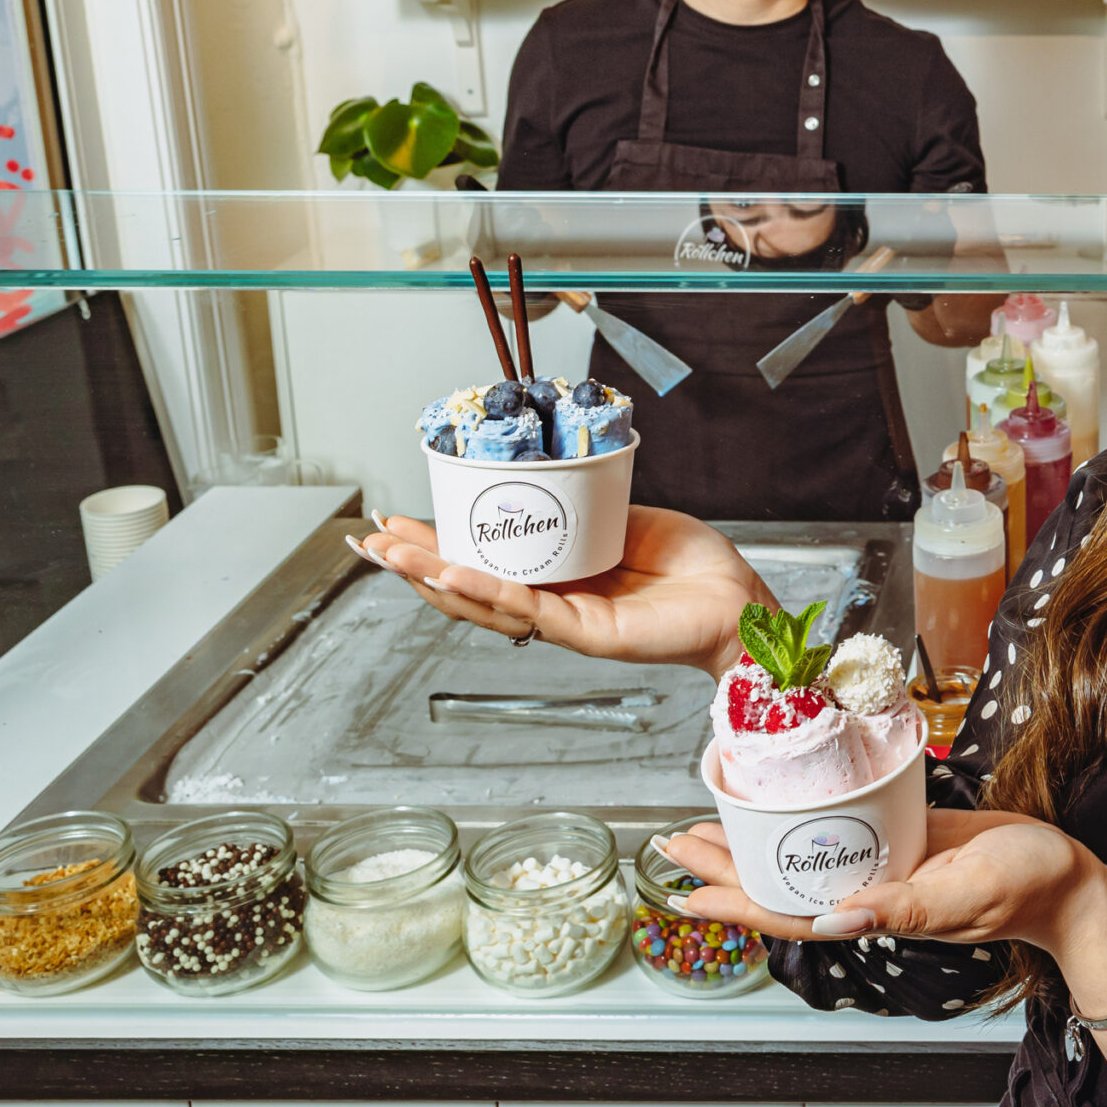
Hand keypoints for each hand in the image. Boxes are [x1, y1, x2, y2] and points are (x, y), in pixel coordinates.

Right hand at [355, 506, 774, 675]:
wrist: (738, 599)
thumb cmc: (694, 567)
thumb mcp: (624, 517)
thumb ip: (581, 507)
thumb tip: (543, 476)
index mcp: (559, 573)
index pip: (485, 559)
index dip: (439, 542)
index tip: (398, 522)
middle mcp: (553, 599)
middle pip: (469, 585)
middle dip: (414, 563)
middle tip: (368, 541)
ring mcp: (564, 618)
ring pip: (483, 601)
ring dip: (432, 576)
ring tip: (389, 555)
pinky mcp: (585, 630)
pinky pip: (525, 608)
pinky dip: (483, 589)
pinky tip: (448, 572)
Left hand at [661, 809, 1098, 945]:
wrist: (1066, 872)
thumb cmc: (1027, 887)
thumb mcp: (967, 894)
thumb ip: (906, 908)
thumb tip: (837, 917)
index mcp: (876, 913)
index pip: (788, 914)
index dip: (734, 905)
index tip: (684, 894)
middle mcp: (870, 892)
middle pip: (782, 882)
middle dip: (727, 866)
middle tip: (677, 839)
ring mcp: (884, 864)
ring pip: (803, 854)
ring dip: (756, 840)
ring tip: (713, 818)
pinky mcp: (903, 836)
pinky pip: (841, 828)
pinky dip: (806, 815)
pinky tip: (787, 797)